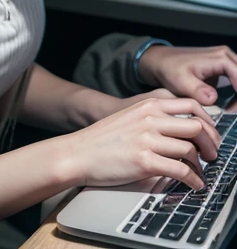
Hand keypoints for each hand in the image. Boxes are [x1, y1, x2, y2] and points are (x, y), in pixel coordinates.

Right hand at [64, 96, 220, 190]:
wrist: (78, 152)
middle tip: (211, 155)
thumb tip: (184, 129)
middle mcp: (150, 118)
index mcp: (148, 105)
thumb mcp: (131, 116)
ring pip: (191, 149)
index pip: (191, 106)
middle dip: (210, 143)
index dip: (208, 122)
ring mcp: (147, 140)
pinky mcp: (144, 162)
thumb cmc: (103, 138)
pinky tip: (193, 184)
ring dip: (201, 165)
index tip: (210, 134)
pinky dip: (193, 180)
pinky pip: (181, 171)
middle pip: (196, 126)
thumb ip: (154, 117)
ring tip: (200, 173)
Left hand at [138, 45, 236, 105]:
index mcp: (220, 58)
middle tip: (233, 113)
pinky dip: (236, 94)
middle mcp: (226, 56)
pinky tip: (229, 107)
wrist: (159, 61)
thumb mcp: (181, 81)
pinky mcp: (222, 68)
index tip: (233, 113)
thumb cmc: (169, 69)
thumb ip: (198, 90)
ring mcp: (225, 61)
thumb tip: (214, 99)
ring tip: (230, 111)